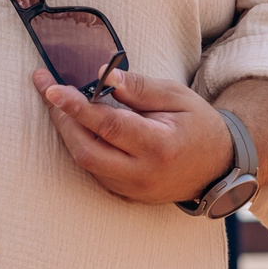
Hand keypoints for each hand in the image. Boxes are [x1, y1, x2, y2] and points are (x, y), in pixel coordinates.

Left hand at [33, 66, 234, 205]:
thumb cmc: (198, 125)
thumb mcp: (176, 96)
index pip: (109, 126)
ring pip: (86, 162)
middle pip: (87, 150)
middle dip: (63, 119)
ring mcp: (132, 189)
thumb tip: (105, 75)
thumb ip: (139, 87)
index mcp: (159, 146)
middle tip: (49, 90)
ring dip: (68, 132)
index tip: (52, 89)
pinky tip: (78, 124)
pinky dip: (82, 145)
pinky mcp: (126, 194)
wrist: (218, 166)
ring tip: (59, 103)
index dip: (77, 106)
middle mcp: (142, 173)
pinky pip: (94, 170)